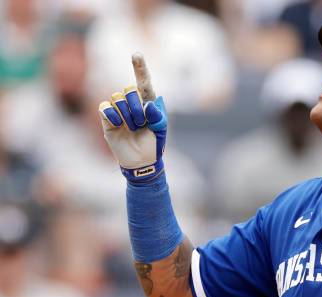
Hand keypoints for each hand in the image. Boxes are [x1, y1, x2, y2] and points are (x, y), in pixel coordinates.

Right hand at [98, 53, 167, 182]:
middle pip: (129, 90)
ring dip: (127, 115)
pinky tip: (119, 126)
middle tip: (141, 124)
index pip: (143, 81)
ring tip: (132, 128)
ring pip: (117, 99)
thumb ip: (158, 116)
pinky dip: (112, 117)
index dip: (139, 67)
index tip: (136, 55)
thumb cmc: (153, 143)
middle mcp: (132, 102)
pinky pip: (105, 107)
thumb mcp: (160, 129)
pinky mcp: (106, 118)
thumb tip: (148, 105)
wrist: (141, 161)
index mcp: (147, 101)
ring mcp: (118, 109)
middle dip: (136, 108)